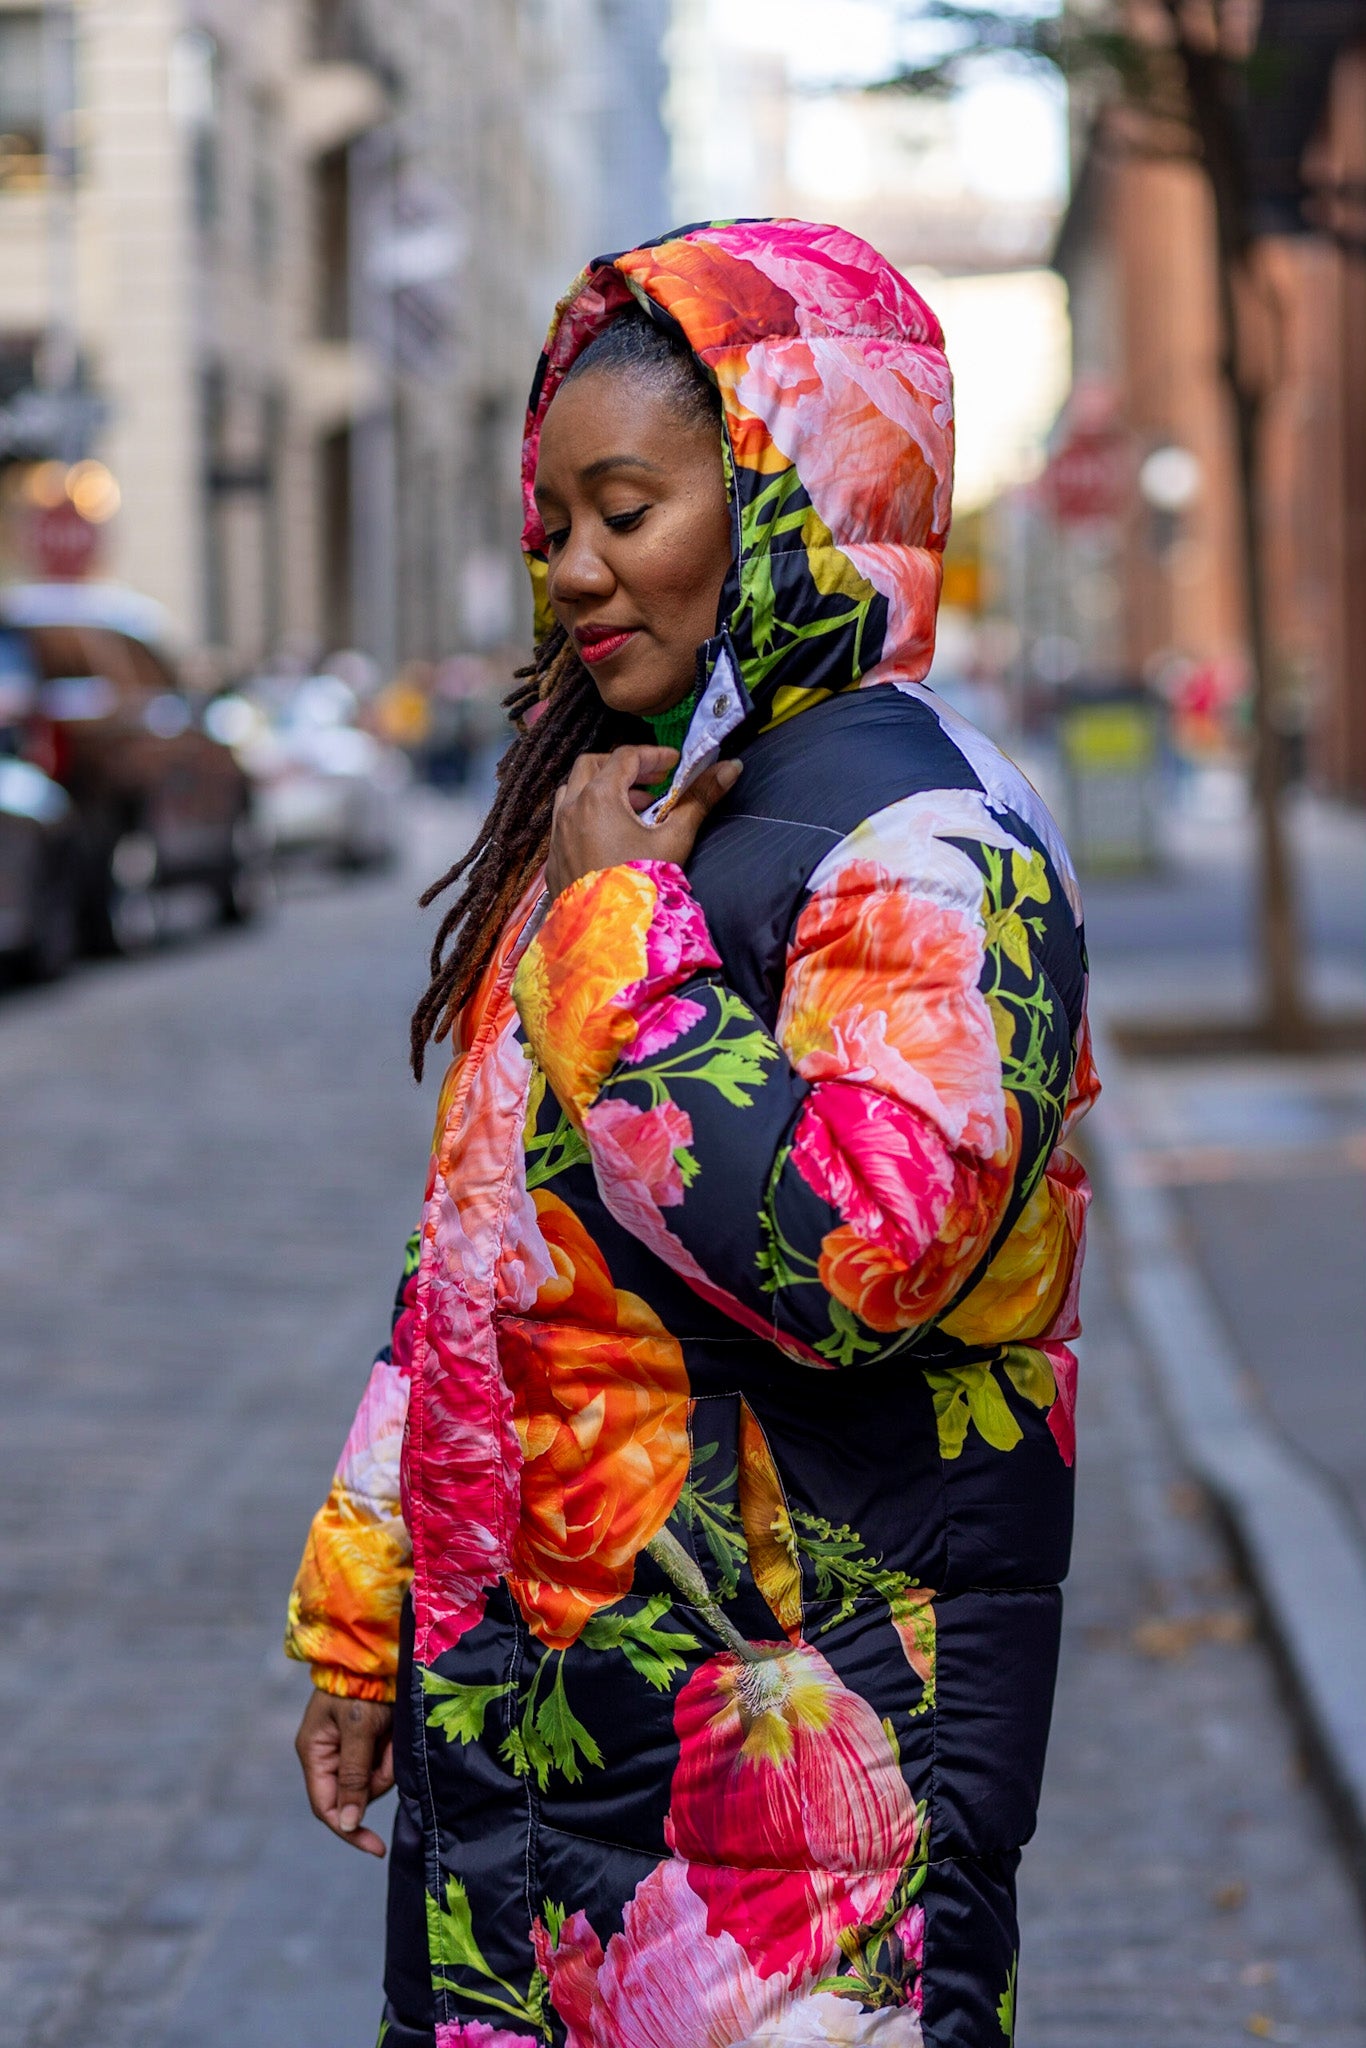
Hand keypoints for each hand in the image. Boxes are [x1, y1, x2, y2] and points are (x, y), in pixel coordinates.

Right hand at [295, 1688, 394, 1857]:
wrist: (378, 1649)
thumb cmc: (362, 1685)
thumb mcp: (358, 1728)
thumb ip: (352, 1775)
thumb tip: (346, 1824)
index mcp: (315, 1753)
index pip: (327, 1807)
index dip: (349, 1831)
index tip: (376, 1847)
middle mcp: (330, 1755)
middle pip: (357, 1793)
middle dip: (379, 1776)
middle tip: (388, 1744)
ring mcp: (350, 1747)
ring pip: (375, 1777)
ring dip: (389, 1760)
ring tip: (391, 1729)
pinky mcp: (370, 1739)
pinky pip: (386, 1760)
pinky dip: (394, 1750)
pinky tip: (394, 1728)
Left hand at [545, 744, 741, 898]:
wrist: (610, 939)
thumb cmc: (643, 886)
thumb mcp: (674, 839)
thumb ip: (700, 799)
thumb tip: (731, 768)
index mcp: (597, 798)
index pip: (625, 757)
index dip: (653, 755)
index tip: (675, 764)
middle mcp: (569, 810)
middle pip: (591, 766)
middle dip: (623, 767)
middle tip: (653, 781)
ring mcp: (557, 835)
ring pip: (572, 793)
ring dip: (601, 790)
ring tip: (633, 808)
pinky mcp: (554, 860)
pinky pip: (565, 822)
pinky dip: (587, 815)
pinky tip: (611, 837)